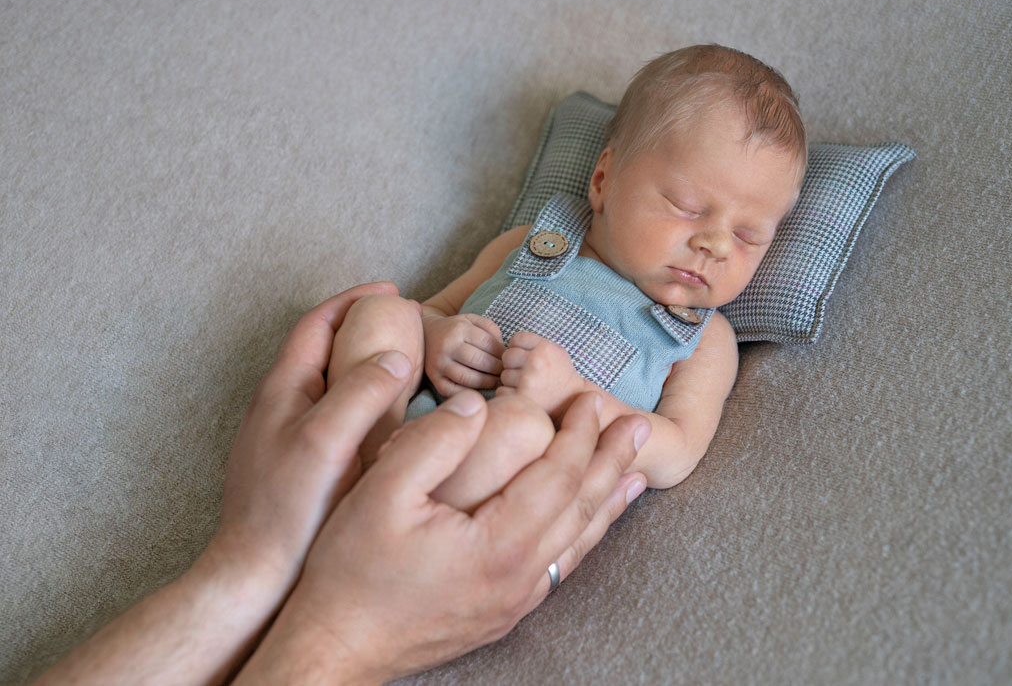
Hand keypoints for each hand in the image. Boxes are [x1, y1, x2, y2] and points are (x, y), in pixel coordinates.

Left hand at [208, 282, 415, 600]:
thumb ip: (360, 391)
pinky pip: (341, 419)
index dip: (353, 301)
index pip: (316, 324)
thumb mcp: (326, 440)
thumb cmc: (288, 510)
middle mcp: (281, 408)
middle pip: (324, 350)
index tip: (394, 294)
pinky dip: (370, 406)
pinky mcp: (303, 468)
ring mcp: (290, 439)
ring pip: (334, 386)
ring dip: (368, 369)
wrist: (258, 576)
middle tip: (409, 329)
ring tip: (412, 372)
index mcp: (281, 391)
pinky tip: (397, 427)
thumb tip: (394, 356)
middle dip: (364, 330)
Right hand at [236, 391, 649, 683]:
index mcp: (499, 544)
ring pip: (578, 542)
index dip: (580, 436)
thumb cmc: (351, 573)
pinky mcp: (503, 612)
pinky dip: (585, 535)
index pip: (559, 477)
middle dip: (612, 462)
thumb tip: (475, 405)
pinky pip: (561, 565)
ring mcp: (515, 600)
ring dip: (608, 500)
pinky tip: (589, 525)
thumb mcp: (380, 494)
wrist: (335, 649)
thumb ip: (432, 442)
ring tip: (636, 472)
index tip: (592, 400)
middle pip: (582, 508)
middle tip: (638, 426)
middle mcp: (520, 577)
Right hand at [422, 312, 504, 394]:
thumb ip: (490, 328)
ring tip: (496, 381)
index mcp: (459, 329)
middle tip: (506, 373)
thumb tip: (503, 348)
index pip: (489, 344)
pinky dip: (470, 392)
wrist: (425, 334)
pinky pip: (454, 391)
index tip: (510, 360)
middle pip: (480, 361)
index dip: (503, 354)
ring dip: (487, 382)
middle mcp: (448, 346)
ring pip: (469, 378)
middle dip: (498, 369)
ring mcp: (439, 363)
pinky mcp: (434, 378)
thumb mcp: (471, 320)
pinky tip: (480, 390)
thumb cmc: (455, 329)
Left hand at [498, 331, 585, 417]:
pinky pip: (501, 391)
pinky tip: (522, 395)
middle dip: (513, 364)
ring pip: (503, 375)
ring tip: (527, 385)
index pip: (517, 338)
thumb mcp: (555, 351)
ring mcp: (528, 380)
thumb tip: (509, 342)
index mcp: (545, 348)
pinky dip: (508, 394)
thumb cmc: (560, 374)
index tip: (527, 356)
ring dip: (511, 381)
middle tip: (525, 372)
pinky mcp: (521, 397)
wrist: (571, 401)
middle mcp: (536, 362)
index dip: (519, 347)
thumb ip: (534, 343)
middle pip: (507, 356)